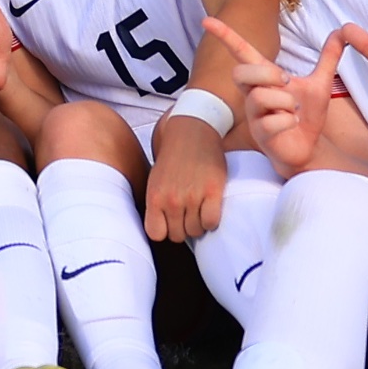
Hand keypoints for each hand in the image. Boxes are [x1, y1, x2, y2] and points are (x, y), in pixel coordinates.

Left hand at [144, 109, 230, 239]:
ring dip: (199, 224)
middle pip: (178, 236)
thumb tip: (162, 232)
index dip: (165, 230)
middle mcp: (171, 199)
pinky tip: (210, 207)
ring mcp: (192, 196)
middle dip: (183, 228)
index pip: (156, 234)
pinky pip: (211, 222)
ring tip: (198, 208)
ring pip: (196, 231)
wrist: (191, 132)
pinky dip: (212, 220)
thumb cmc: (173, 160)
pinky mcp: (213, 191)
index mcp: (154, 197)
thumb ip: (156, 206)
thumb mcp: (155, 182)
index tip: (170, 222)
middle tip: (187, 213)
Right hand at [204, 14, 336, 177]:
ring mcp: (254, 116)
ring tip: (295, 111)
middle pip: (241, 72)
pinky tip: (293, 125)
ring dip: (285, 102)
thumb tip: (341, 31)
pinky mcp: (260, 135)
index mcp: (264, 79)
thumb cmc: (306, 115)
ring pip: (259, 97)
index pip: (241, 53)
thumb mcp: (320, 83)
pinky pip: (272, 122)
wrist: (310, 149)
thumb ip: (328, 58)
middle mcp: (253, 95)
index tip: (207, 21)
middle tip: (286, 81)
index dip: (225, 36)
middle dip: (265, 73)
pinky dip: (289, 121)